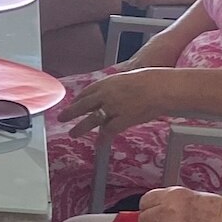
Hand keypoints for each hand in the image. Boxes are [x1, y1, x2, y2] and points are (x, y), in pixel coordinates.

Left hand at [60, 68, 180, 138]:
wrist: (160, 88)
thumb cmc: (151, 80)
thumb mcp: (129, 77)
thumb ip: (118, 86)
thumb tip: (117, 90)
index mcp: (107, 83)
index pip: (88, 92)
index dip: (79, 99)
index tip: (74, 103)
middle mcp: (106, 95)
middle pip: (83, 105)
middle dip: (70, 112)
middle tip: (61, 117)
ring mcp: (112, 108)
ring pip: (91, 120)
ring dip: (80, 128)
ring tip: (72, 133)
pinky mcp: (121, 120)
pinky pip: (108, 132)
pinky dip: (102, 139)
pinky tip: (98, 144)